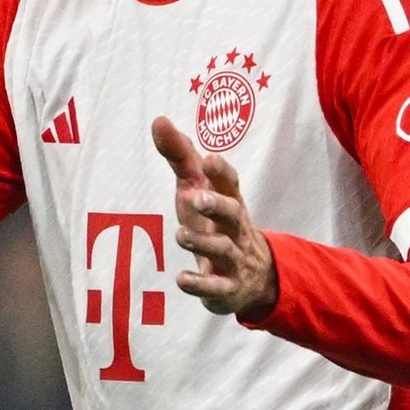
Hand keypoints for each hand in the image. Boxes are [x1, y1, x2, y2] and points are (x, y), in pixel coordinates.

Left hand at [151, 116, 276, 318]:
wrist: (251, 277)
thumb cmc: (215, 222)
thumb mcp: (197, 188)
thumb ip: (180, 156)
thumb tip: (159, 120)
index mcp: (229, 201)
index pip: (231, 183)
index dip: (221, 172)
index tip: (209, 159)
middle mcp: (234, 228)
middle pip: (234, 214)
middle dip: (217, 205)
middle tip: (195, 198)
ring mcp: (234, 259)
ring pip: (223, 249)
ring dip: (202, 242)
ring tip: (180, 235)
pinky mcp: (227, 289)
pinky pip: (216, 288)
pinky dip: (201, 283)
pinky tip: (182, 278)